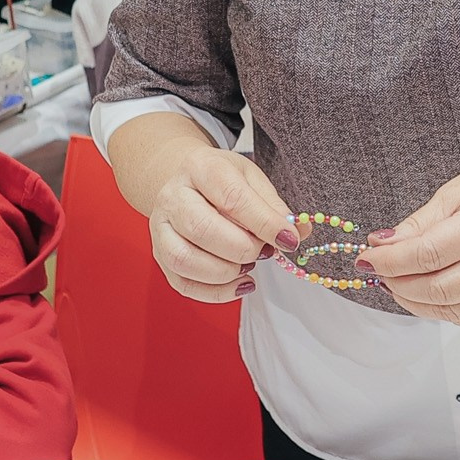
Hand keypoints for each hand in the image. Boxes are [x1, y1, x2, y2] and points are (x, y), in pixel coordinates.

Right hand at [146, 145, 297, 303]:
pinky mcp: (160, 255)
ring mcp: (161, 228)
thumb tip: (298, 233)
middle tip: (265, 251)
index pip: (231, 197)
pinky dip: (216, 292)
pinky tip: (240, 282)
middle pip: (201, 228)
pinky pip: (183, 283)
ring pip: (185, 259)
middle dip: (242, 248)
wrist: (185, 181)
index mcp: (200, 168)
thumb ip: (274, 206)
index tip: (289, 240)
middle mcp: (173, 196)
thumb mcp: (252, 180)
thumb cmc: (222, 181)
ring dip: (226, 271)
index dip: (264, 222)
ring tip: (249, 264)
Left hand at [361, 155, 459, 324]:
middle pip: (439, 289)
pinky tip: (424, 291)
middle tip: (379, 271)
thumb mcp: (455, 192)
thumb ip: (418, 223)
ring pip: (451, 310)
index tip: (366, 257)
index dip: (391, 261)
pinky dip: (439, 309)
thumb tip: (380, 245)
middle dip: (398, 284)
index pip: (429, 254)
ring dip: (414, 301)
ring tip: (397, 281)